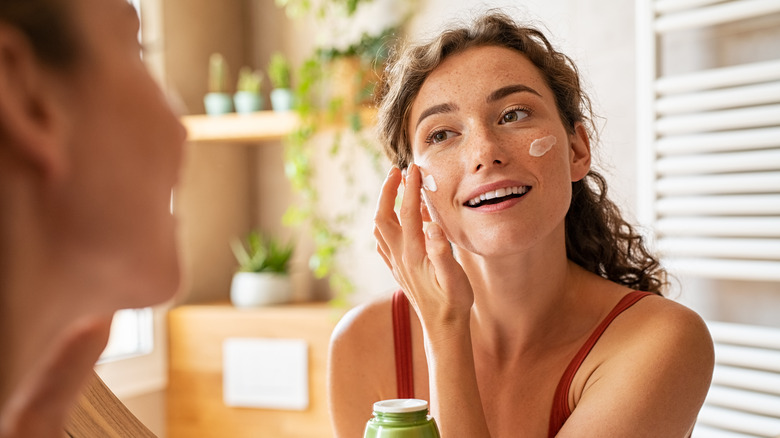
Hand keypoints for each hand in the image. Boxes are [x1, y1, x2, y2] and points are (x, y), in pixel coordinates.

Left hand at [373, 164, 472, 329]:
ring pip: (380, 228)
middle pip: (383, 216)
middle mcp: (400, 256)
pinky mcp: (397, 270)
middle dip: (387, 190)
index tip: (414, 168)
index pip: (408, 212)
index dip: (410, 188)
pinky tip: (395, 221)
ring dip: (384, 205)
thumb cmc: (453, 303)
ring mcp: (396, 263)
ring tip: (395, 189)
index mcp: (414, 254)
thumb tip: (432, 226)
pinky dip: (385, 224)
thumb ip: (443, 252)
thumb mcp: (455, 279)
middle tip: (397, 171)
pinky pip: (383, 242)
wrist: (443, 329)